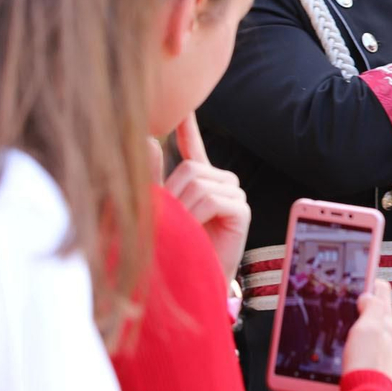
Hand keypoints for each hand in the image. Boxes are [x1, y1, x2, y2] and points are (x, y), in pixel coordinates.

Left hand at [164, 113, 250, 283]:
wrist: (191, 282)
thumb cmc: (173, 249)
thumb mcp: (157, 211)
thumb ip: (152, 178)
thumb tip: (149, 139)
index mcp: (198, 181)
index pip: (193, 148)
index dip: (188, 127)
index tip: (182, 108)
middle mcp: (219, 183)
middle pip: (191, 169)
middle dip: (174, 195)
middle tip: (173, 223)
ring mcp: (233, 195)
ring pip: (200, 182)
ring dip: (184, 208)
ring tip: (184, 230)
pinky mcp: (242, 210)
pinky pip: (214, 198)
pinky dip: (199, 214)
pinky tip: (199, 230)